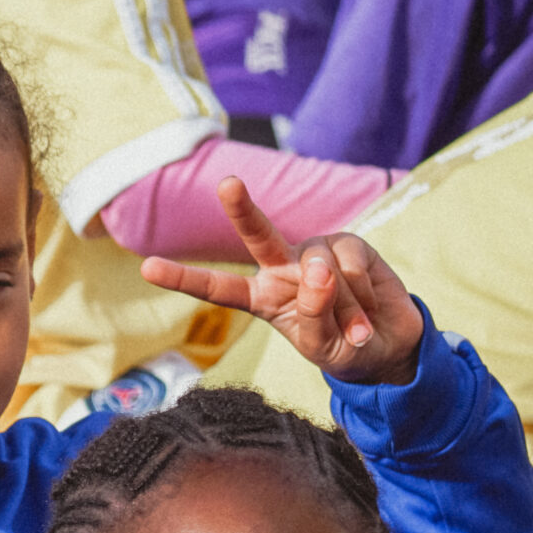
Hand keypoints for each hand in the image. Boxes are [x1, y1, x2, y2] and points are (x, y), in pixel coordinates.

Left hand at [140, 177, 425, 385]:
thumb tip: (318, 272)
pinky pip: (352, 261)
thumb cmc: (342, 349)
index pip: (217, 287)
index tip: (147, 268)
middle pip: (257, 234)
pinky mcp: (348, 244)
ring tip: (353, 326)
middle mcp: (282, 267)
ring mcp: (315, 252)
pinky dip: (363, 290)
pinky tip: (368, 306)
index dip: (184, 278)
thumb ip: (314, 314)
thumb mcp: (322, 346)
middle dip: (242, 209)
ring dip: (343, 303)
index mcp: (260, 297)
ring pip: (321, 265)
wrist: (386, 346)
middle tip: (227, 184)